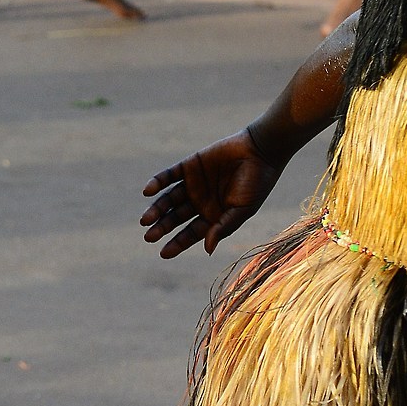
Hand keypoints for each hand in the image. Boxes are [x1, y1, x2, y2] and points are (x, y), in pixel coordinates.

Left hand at [141, 130, 281, 257]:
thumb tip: (207, 249)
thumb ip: (223, 227)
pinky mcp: (189, 165)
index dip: (177, 243)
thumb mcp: (241, 210)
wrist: (261, 151)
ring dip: (156, 209)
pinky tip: (147, 192)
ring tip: (145, 220)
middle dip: (162, 228)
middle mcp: (200, 201)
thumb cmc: (256, 184)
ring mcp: (193, 183)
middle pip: (175, 218)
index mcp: (212, 215)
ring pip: (169, 199)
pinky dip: (157, 182)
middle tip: (149, 237)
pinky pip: (168, 175)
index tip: (163, 253)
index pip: (190, 233)